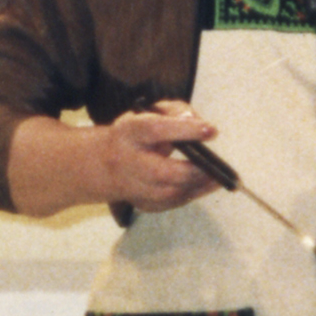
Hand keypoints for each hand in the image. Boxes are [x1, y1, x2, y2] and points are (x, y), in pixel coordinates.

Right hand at [3, 101, 221, 217]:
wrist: (96, 165)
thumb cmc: (130, 135)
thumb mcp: (145, 113)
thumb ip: (173, 111)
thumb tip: (198, 123)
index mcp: (128, 133)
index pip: (155, 129)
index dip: (183, 130)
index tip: (210, 130)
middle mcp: (128, 162)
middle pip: (163, 172)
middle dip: (195, 170)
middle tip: (219, 166)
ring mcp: (133, 187)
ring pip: (169, 193)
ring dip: (198, 187)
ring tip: (220, 178)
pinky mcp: (141, 203)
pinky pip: (171, 203)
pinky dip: (191, 195)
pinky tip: (206, 186)